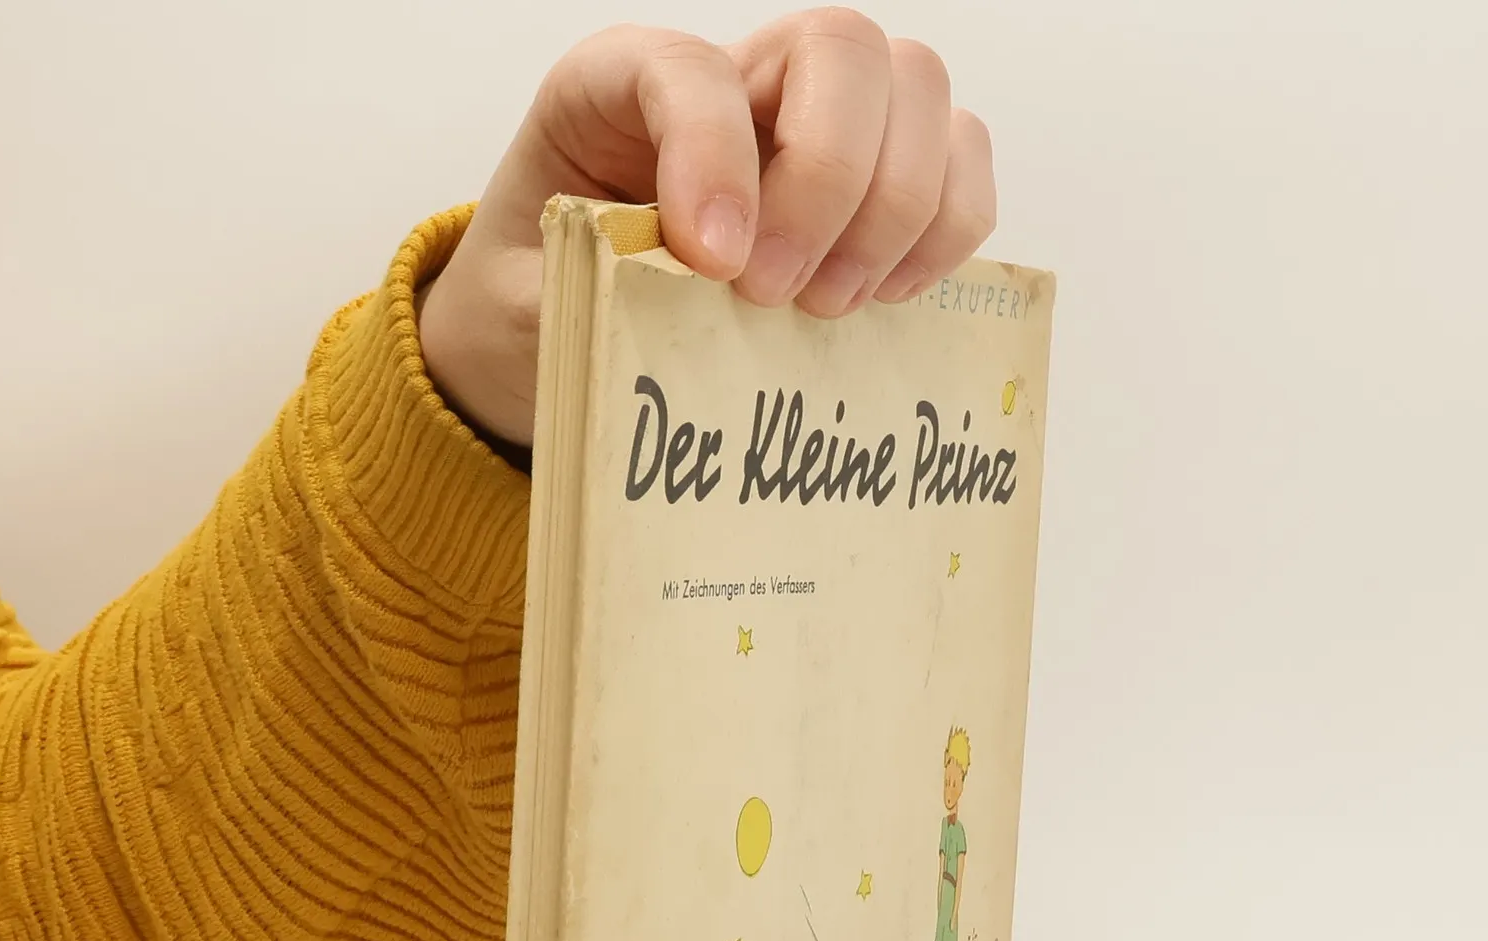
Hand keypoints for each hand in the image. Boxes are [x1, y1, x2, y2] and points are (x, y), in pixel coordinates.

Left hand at [419, 9, 997, 445]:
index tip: (713, 262)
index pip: (691, 68)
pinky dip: (946, 231)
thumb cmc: (539, 309)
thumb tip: (688, 289)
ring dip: (896, 208)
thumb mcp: (525, 306)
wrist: (556, 344)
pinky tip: (885, 298)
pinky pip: (962, 166)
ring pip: (917, 90)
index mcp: (619, 85)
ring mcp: (816, 126)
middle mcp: (736, 83)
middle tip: (777, 292)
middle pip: (843, 48)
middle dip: (830, 178)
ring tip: (828, 306)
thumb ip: (585, 290)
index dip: (714, 153)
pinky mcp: (876, 188)